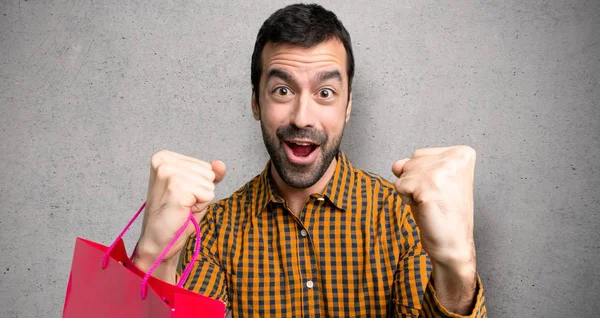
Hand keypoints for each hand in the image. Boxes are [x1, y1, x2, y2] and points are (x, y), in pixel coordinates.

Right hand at [134, 150, 225, 270]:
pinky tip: (183, 210)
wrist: (159, 240)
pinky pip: (208, 194)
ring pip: (209, 183)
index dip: (198, 184)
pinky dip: (200, 206)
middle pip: (208, 172)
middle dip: (200, 191)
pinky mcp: (176, 187)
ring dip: (200, 199)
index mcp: (164, 157)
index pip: (204, 166)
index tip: (182, 195)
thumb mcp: (196, 188)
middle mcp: (164, 161)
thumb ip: (210, 174)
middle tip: (182, 203)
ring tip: (182, 207)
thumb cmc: (175, 215)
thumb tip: (220, 164)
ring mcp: (169, 173)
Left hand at [392, 145, 475, 269]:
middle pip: (411, 161)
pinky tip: (425, 207)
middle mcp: (454, 159)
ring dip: (411, 191)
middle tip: (435, 198)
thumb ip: (415, 165)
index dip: (423, 174)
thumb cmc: (445, 213)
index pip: (421, 154)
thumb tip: (397, 165)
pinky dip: (407, 199)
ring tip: (430, 203)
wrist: (453, 243)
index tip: (440, 189)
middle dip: (416, 182)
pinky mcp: (428, 188)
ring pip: (404, 173)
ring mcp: (441, 173)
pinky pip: (400, 186)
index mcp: (462, 154)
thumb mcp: (431, 180)